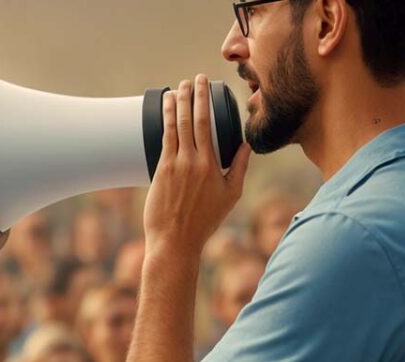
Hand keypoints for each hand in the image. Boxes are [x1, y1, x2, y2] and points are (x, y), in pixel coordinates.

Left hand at [143, 75, 251, 256]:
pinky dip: (162, 122)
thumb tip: (246, 144)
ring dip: (173, 104)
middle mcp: (192, 160)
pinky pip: (162, 140)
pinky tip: (162, 110)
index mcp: (212, 164)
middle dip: (190, 95)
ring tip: (174, 88)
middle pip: (190, 119)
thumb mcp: (231, 194)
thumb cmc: (206, 219)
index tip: (204, 84)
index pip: (207, 123)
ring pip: (173, 127)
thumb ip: (239, 167)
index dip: (204, 100)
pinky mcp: (159, 171)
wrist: (176, 239)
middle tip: (191, 78)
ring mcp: (173, 165)